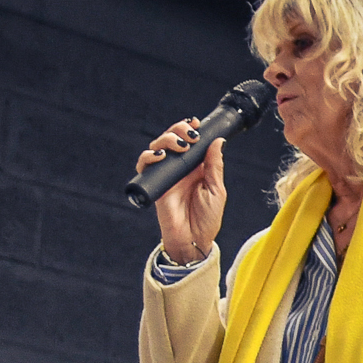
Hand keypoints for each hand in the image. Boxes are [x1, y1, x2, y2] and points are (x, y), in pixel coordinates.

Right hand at [137, 118, 226, 265]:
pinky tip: (161, 156)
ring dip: (166, 140)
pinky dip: (149, 156)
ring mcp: (165, 174)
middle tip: (189, 135)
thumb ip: (215, 166)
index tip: (196, 123)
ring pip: (157, 147)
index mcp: (196, 167)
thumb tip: (218, 141)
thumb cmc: (207, 218)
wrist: (193, 239)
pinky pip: (144, 165)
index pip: (190, 142)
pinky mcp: (154, 184)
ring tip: (179, 146)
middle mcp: (179, 168)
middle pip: (172, 139)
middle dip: (178, 130)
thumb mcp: (216, 190)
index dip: (190, 129)